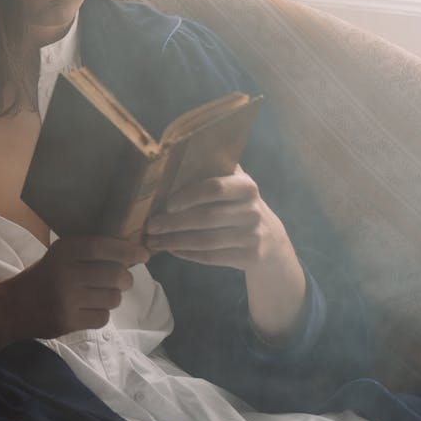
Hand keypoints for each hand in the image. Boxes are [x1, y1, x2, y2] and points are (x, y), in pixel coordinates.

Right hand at [7, 235, 147, 338]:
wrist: (14, 306)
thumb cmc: (45, 275)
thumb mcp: (61, 255)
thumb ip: (90, 253)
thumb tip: (131, 254)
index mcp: (64, 250)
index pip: (103, 247)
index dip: (127, 250)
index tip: (144, 254)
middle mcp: (65, 273)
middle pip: (114, 275)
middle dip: (126, 278)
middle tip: (123, 279)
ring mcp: (66, 300)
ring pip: (112, 298)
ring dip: (114, 297)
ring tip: (102, 294)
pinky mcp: (68, 322)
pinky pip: (103, 317)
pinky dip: (102, 313)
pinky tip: (90, 308)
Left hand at [143, 166, 307, 342]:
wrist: (270, 238)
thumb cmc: (238, 205)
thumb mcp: (234, 185)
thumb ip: (212, 172)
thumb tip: (169, 163)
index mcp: (247, 186)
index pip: (215, 188)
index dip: (189, 196)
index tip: (167, 204)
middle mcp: (253, 211)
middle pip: (207, 217)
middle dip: (174, 223)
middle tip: (151, 225)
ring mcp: (253, 236)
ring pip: (207, 241)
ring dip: (176, 241)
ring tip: (154, 241)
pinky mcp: (250, 257)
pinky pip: (213, 257)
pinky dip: (188, 254)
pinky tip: (172, 250)